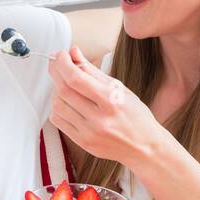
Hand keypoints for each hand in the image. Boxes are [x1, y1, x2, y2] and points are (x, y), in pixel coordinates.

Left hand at [47, 45, 161, 165]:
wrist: (144, 147)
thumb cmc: (135, 115)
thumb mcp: (118, 88)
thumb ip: (92, 70)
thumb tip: (72, 52)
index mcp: (111, 101)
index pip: (76, 79)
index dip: (62, 63)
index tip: (60, 55)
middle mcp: (99, 119)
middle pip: (64, 91)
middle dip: (56, 73)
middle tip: (57, 63)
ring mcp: (89, 133)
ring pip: (57, 106)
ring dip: (55, 90)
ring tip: (65, 84)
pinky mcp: (83, 143)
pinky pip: (59, 121)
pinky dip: (57, 107)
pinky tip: (66, 101)